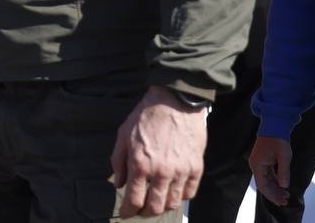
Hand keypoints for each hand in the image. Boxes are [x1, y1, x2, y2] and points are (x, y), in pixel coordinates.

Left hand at [110, 86, 206, 216]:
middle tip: (142, 209)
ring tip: (158, 200)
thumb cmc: (146, 117)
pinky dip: (181, 196)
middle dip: (146, 212)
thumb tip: (119, 183)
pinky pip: (190, 193)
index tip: (126, 214)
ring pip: (173, 203)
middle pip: (155, 207)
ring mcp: (181, 171)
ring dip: (164, 205)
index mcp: (140, 164)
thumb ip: (119, 161)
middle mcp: (161, 171)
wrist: (174, 102)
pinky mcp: (196, 167)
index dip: (129, 211)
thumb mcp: (123, 135)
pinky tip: (173, 191)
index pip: (134, 199)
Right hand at [250, 136, 292, 206]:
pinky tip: (282, 186)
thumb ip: (283, 172)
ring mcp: (259, 163)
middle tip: (285, 201)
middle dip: (274, 194)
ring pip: (265, 180)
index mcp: (258, 165)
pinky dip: (274, 182)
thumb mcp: (284, 157)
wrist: (274, 126)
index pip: (262, 185)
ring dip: (275, 188)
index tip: (281, 201)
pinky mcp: (263, 161)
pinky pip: (268, 175)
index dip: (271, 195)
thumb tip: (284, 186)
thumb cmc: (278, 140)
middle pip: (263, 184)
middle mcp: (256, 165)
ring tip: (286, 196)